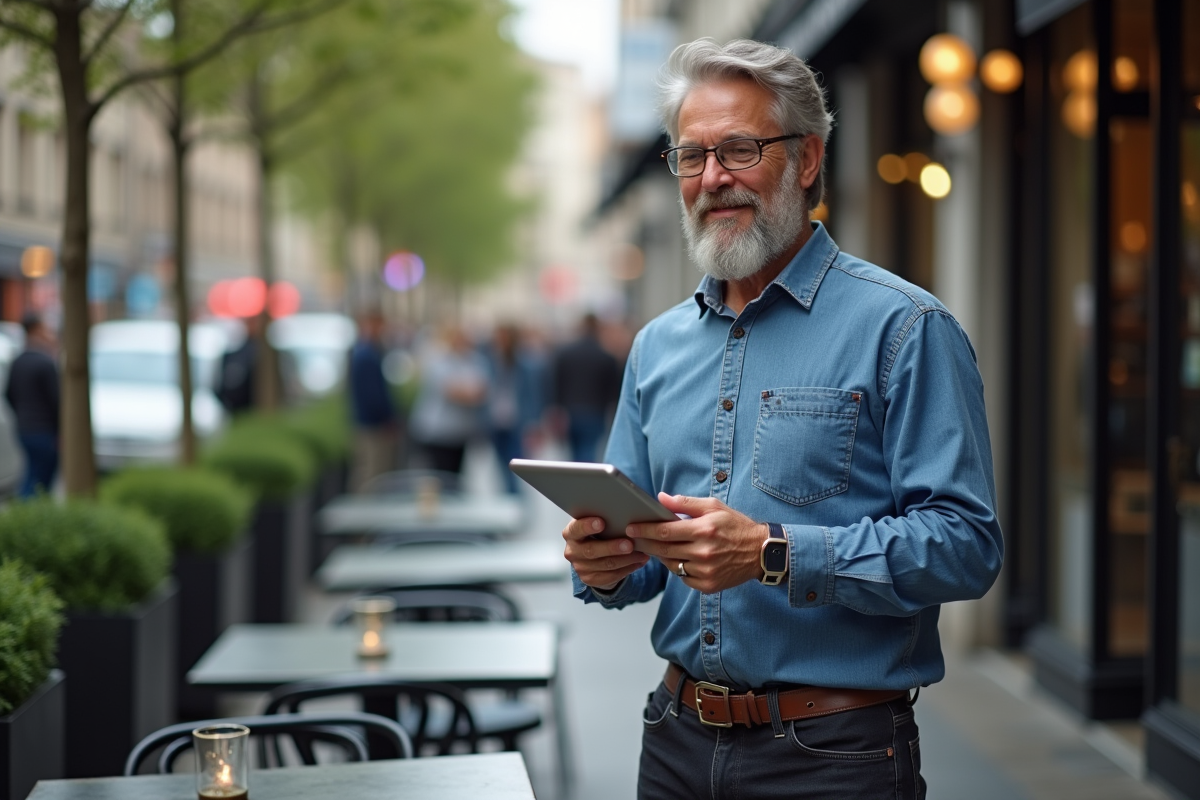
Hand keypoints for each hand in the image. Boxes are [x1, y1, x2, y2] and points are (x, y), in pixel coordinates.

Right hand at [562, 516, 649, 589]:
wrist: (594, 555)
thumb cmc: (599, 532)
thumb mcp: (597, 523)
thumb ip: (603, 517)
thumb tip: (624, 509)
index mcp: (571, 533)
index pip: (576, 529)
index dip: (587, 526)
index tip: (602, 522)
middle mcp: (572, 551)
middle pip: (591, 550)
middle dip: (612, 547)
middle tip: (629, 544)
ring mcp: (580, 567)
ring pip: (606, 564)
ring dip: (626, 559)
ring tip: (642, 553)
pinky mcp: (590, 579)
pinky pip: (611, 576)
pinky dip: (628, 568)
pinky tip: (639, 562)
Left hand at [625, 494, 767, 593]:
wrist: (761, 552)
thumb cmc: (736, 525)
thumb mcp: (714, 507)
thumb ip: (685, 503)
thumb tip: (661, 498)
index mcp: (704, 530)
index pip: (665, 531)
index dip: (645, 529)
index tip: (631, 527)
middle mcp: (704, 553)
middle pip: (664, 550)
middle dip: (645, 543)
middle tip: (633, 538)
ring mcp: (706, 572)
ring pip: (671, 565)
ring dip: (661, 556)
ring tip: (655, 547)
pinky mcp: (708, 585)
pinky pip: (683, 578)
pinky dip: (678, 568)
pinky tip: (678, 558)